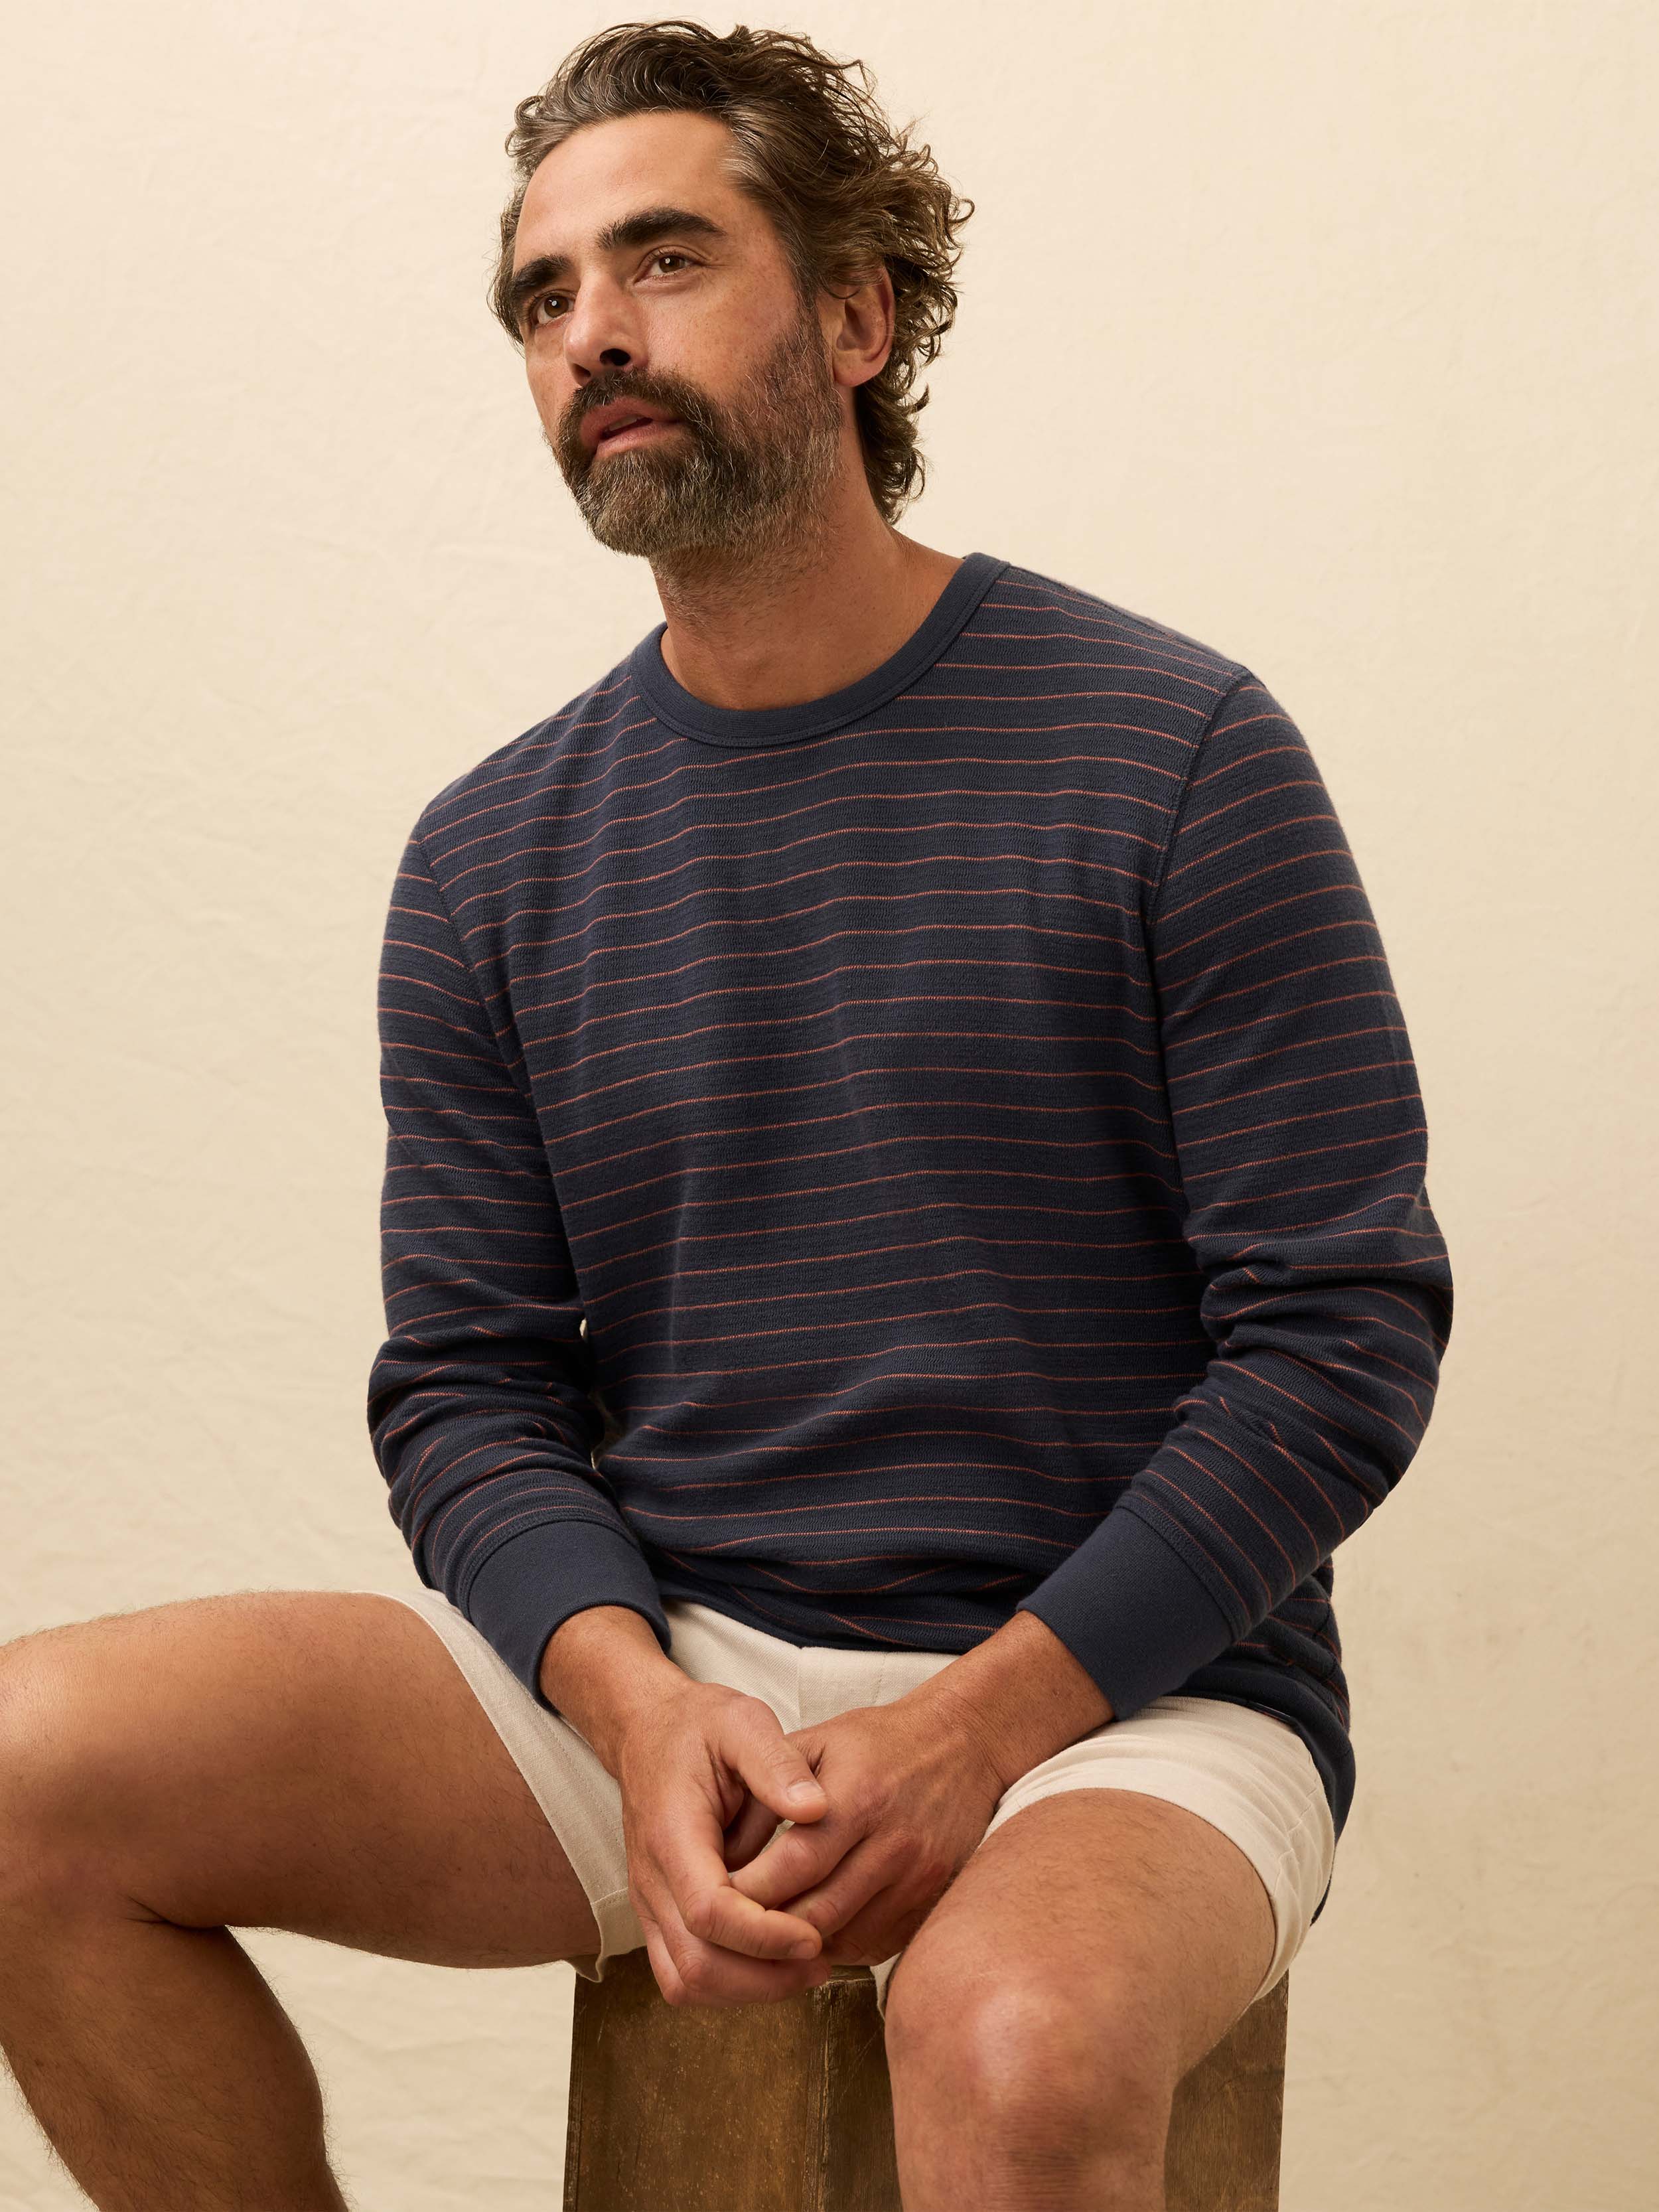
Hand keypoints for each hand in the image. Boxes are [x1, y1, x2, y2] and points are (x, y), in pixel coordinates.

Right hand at [613, 1677, 837, 2006]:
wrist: (649, 1733)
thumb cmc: (699, 1728)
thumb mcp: (742, 1722)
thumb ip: (775, 1762)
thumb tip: (816, 1808)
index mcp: (671, 1834)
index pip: (708, 1911)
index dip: (763, 1936)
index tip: (814, 1936)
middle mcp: (651, 1879)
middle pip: (696, 1964)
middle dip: (763, 1978)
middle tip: (821, 1962)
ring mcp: (650, 1902)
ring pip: (686, 1980)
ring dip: (748, 1989)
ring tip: (806, 1969)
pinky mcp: (659, 1914)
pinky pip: (684, 1973)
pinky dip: (730, 1983)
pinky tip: (776, 1962)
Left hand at [722, 1686, 1008, 1967]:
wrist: (963, 1744)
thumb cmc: (879, 1742)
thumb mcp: (818, 1742)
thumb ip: (770, 1789)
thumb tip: (722, 1851)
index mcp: (859, 1797)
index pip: (792, 1866)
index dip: (747, 1891)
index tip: (715, 1896)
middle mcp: (894, 1844)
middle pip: (816, 1913)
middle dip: (765, 1927)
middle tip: (730, 1929)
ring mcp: (920, 1878)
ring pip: (844, 1939)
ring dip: (798, 1945)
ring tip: (765, 1933)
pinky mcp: (934, 1901)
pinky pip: (876, 1946)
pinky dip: (838, 1946)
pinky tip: (814, 1930)